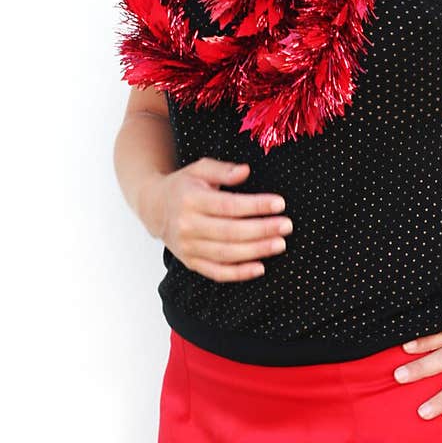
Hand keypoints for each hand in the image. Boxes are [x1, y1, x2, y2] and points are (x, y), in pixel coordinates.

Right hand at [151, 158, 292, 282]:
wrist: (155, 208)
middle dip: (262, 230)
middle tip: (287, 226)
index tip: (280, 203)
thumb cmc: (185, 186)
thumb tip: (245, 171)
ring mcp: (188, 247)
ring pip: (226, 254)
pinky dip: (239, 273)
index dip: (255, 205)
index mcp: (190, 199)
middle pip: (230, 232)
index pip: (228, 205)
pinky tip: (261, 267)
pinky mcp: (191, 262)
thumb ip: (223, 169)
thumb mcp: (200, 169)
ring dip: (256, 251)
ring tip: (280, 244)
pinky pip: (217, 272)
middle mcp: (187, 225)